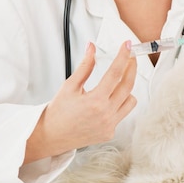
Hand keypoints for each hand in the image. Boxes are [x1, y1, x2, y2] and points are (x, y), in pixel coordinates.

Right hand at [23, 41, 136, 163]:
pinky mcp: (110, 132)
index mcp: (95, 101)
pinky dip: (120, 103)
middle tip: (130, 57)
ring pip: (131, 100)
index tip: (126, 46)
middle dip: (132, 68)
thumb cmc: (58, 112)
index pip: (115, 73)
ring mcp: (109, 125)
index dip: (123, 56)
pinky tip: (110, 98)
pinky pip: (123, 113)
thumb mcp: (70, 86)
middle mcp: (105, 114)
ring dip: (127, 88)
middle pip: (128, 85)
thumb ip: (85, 66)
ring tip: (118, 80)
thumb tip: (91, 48)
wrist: (51, 136)